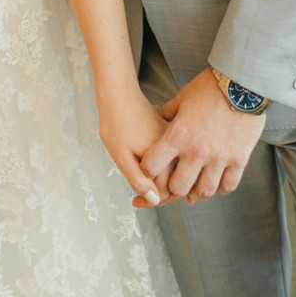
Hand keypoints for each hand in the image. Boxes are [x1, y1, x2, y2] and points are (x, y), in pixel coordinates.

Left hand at [98, 85, 175, 206]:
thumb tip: (153, 199)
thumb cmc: (116, 122)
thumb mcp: (121, 155)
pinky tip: (155, 172)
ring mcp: (177, 140)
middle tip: (141, 199)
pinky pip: (177, 158)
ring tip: (148, 188)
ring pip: (179, 171)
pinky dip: (169, 168)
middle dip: (161, 195)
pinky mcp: (174, 134)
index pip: (166, 190)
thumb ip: (138, 179)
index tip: (136, 202)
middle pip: (176, 183)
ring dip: (167, 183)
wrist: (119, 93)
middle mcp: (175, 147)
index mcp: (163, 154)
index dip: (151, 201)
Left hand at [141, 68, 265, 203]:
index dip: (147, 171)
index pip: (152, 166)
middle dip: (171, 189)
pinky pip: (228, 186)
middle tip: (172, 185)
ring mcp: (219, 157)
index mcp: (178, 135)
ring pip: (204, 192)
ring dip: (196, 193)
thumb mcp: (182, 98)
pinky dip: (220, 189)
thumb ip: (167, 112)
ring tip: (193, 190)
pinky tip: (215, 184)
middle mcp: (197, 151)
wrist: (242, 82)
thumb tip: (155, 114)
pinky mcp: (239, 159)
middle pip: (177, 187)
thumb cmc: (210, 87)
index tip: (150, 170)